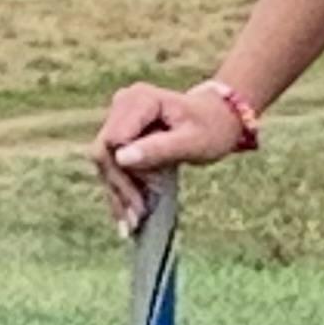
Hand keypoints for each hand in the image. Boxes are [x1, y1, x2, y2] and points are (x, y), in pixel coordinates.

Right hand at [90, 79, 244, 234]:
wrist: (218, 118)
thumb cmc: (211, 127)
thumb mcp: (193, 141)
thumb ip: (158, 148)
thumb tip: (121, 158)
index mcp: (141, 100)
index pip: (114, 140)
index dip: (123, 172)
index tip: (140, 202)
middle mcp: (124, 104)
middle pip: (105, 152)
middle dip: (119, 188)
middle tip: (135, 221)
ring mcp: (120, 118)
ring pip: (105, 161)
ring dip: (117, 193)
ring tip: (131, 225)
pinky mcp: (121, 134)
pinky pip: (113, 164)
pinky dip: (121, 189)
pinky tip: (126, 215)